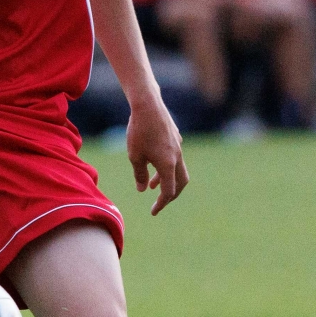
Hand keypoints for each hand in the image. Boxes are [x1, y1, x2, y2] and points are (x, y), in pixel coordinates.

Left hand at [127, 97, 188, 214]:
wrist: (147, 105)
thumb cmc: (139, 131)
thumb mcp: (135, 156)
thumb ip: (140, 175)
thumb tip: (143, 189)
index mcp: (168, 164)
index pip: (169, 191)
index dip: (161, 203)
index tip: (153, 211)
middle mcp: (177, 157)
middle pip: (181, 182)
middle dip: (171, 195)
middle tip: (160, 202)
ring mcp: (178, 146)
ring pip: (177, 169)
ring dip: (166, 179)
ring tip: (152, 185)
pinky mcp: (175, 138)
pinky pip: (174, 158)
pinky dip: (166, 166)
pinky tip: (154, 162)